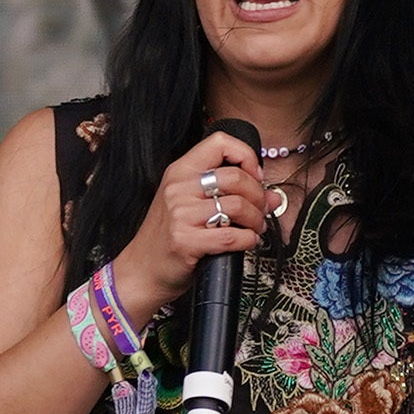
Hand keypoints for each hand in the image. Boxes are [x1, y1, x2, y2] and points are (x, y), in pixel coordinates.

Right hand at [109, 130, 281, 322]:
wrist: (141, 271)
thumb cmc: (167, 238)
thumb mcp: (190, 206)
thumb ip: (229, 194)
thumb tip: (273, 195)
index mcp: (179, 172)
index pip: (220, 142)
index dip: (246, 156)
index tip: (254, 176)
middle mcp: (178, 188)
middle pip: (236, 176)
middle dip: (258, 195)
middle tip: (260, 210)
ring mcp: (180, 214)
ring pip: (237, 205)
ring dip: (256, 220)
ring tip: (255, 228)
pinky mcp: (186, 241)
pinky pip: (231, 236)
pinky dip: (248, 240)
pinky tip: (246, 242)